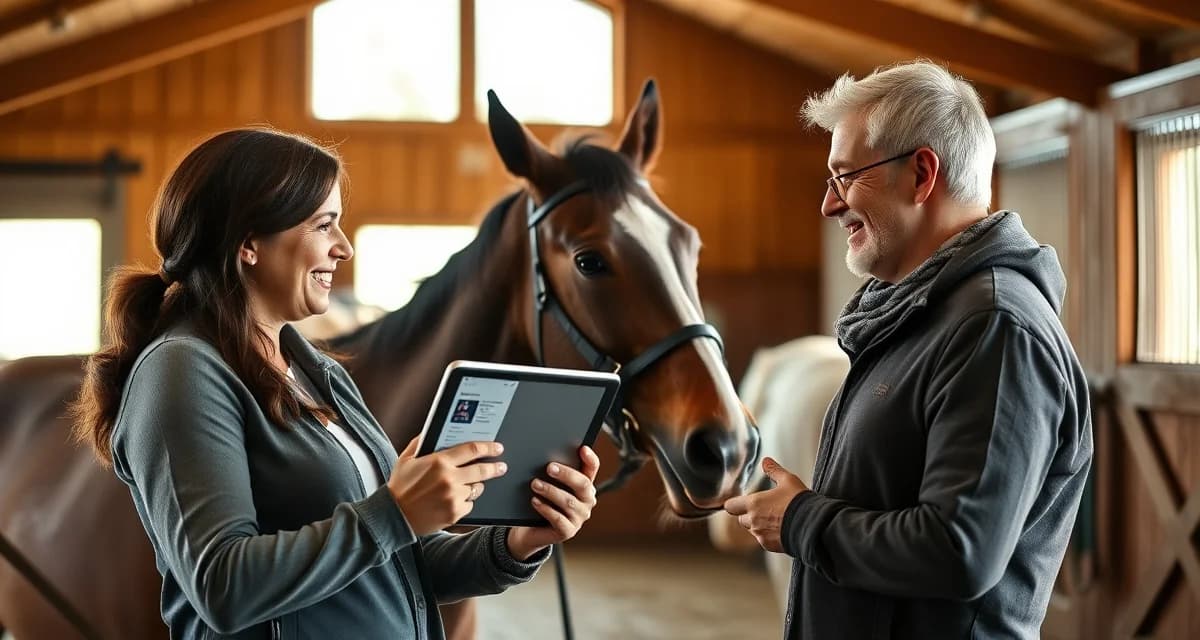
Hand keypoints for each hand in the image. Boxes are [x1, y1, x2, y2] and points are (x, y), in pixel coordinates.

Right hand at [387, 438, 507, 535]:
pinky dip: (465, 501)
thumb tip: (432, 430)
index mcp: (439, 461)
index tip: (497, 447)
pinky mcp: (455, 513)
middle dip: (495, 467)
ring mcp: (453, 497)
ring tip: (464, 485)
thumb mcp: (406, 459)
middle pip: (482, 470)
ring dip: (475, 485)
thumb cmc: (400, 487)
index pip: (472, 449)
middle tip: (501, 466)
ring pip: (476, 488)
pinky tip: (452, 500)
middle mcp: (449, 479)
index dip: (488, 447)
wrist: (394, 516)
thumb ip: (420, 442)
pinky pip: (469, 504)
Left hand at [506, 446, 599, 560]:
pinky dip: (546, 508)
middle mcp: (587, 501)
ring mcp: (579, 518)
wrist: (531, 529)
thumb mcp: (549, 483)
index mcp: (584, 485)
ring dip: (550, 491)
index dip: (590, 459)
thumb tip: (547, 456)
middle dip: (566, 474)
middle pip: (583, 484)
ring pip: (569, 501)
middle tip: (549, 467)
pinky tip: (535, 501)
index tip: (583, 448)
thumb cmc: (542, 500)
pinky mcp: (568, 531)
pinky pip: (558, 518)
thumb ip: (553, 471)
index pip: (592, 469)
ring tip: (535, 484)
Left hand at [722, 457, 807, 553]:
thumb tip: (766, 461)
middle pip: (741, 519)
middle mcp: (753, 520)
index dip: (734, 504)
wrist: (813, 526)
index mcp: (754, 503)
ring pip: (752, 530)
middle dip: (749, 515)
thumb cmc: (800, 502)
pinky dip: (769, 536)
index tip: (739, 502)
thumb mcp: (788, 480)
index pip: (731, 505)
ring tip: (776, 519)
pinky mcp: (769, 546)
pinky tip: (782, 529)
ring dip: (759, 526)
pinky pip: (764, 540)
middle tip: (764, 510)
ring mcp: (760, 534)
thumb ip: (774, 471)